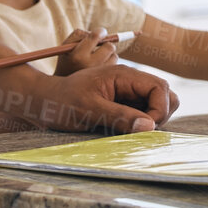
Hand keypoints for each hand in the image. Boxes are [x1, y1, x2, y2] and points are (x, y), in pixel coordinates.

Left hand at [27, 62, 178, 132]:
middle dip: (161, 115)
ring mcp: (126, 92)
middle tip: (140, 132)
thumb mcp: (88, 111)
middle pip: (165, 95)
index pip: (160, 87)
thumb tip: (149, 126)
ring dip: (151, 121)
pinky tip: (124, 132)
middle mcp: (128, 81)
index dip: (161, 109)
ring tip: (130, 132)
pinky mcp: (121, 104)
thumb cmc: (61, 103)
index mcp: (123, 75)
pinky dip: (140, 125)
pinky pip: (142, 113)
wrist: (42, 102)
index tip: (147, 128)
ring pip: (156, 105)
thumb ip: (119, 116)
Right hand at [53, 28, 120, 75]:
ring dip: (108, 54)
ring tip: (97, 58)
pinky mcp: (106, 81)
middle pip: (109, 46)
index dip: (101, 32)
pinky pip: (115, 65)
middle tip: (100, 46)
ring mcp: (99, 75)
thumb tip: (101, 32)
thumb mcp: (66, 46)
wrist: (65, 90)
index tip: (101, 33)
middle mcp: (89, 66)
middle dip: (106, 44)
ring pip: (114, 55)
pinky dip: (109, 63)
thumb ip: (80, 35)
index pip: (95, 36)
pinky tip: (100, 67)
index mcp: (78, 56)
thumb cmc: (67, 61)